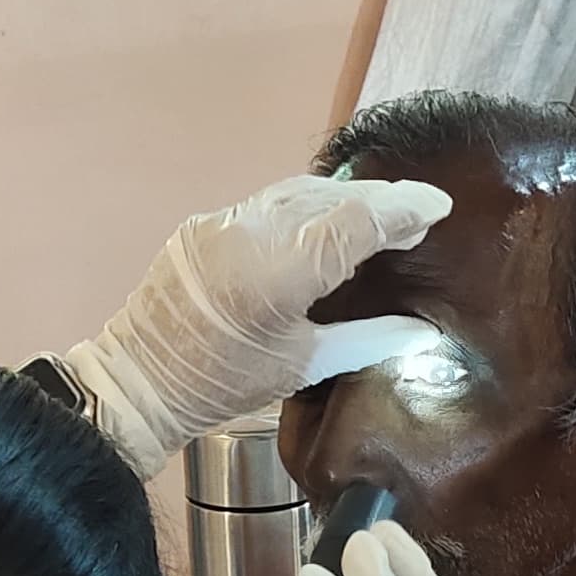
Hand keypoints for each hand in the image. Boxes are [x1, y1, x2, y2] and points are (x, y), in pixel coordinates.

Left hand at [60, 175, 454, 473]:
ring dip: (342, 199)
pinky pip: (267, 204)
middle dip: (379, 200)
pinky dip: (304, 208)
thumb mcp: (304, 365)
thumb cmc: (223, 383)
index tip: (436, 206)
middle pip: (330, 198)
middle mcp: (251, 234)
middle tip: (416, 211)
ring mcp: (223, 222)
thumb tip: (422, 332)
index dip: (401, 210)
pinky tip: (324, 221)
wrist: (140, 380)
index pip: (355, 222)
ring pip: (297, 193)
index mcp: (279, 274)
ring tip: (378, 213)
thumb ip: (368, 339)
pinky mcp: (205, 223)